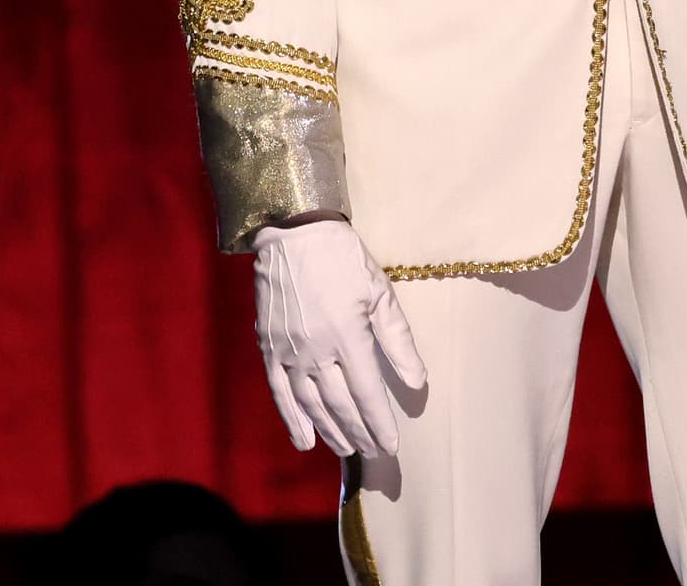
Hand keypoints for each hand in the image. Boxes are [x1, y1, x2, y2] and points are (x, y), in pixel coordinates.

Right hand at [252, 216, 426, 456]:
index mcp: (349, 335)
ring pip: (311, 404)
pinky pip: (280, 393)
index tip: (392, 446)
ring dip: (331, 431)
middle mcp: (317, 351)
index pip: (368, 393)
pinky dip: (292, 420)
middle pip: (341, 404)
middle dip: (360, 431)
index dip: (380, 422)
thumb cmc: (342, 258)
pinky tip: (304, 441)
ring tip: (347, 449)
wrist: (292, 233)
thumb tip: (418, 381)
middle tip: (374, 454)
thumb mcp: (379, 291)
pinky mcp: (268, 348)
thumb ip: (398, 339)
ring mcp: (289, 352)